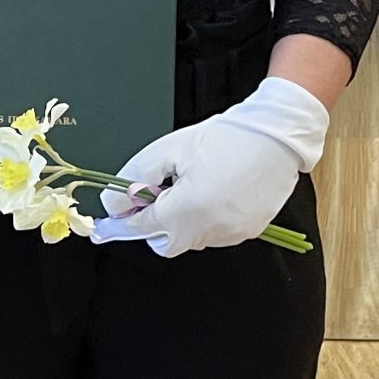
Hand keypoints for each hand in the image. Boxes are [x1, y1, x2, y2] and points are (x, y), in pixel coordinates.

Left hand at [93, 78, 328, 256]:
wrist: (277, 136)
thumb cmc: (225, 137)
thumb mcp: (169, 149)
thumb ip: (136, 177)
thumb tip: (116, 204)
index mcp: (187, 209)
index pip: (140, 228)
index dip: (118, 227)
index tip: (101, 230)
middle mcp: (209, 229)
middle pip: (164, 242)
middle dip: (153, 224)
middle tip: (156, 195)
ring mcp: (230, 234)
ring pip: (189, 239)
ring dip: (181, 220)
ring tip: (194, 184)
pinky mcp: (247, 232)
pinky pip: (213, 234)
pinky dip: (204, 219)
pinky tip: (214, 191)